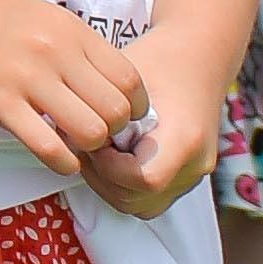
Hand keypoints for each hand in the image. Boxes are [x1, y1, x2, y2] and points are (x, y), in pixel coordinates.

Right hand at [0, 0, 149, 176]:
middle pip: (116, 111)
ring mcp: (26, 79)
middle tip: (95, 131)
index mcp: (70, 31)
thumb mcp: (45, 18)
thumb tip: (113, 91)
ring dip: (88, 147)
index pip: (130, 80)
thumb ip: (80, 50)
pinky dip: (63, 163)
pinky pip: (50, 149)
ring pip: (90, 133)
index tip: (119, 115)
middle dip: (113, 131)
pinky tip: (57, 156)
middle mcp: (54, 53)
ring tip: (73, 142)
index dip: (134, 107)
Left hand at [83, 37, 230, 216]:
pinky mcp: (186, 178)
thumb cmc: (159, 61)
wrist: (198, 58)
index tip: (92, 139)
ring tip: (96, 148)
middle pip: (137, 199)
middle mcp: (196, 164)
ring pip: (141, 206)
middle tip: (85, 143)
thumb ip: (99, 107)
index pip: (144, 178)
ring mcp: (194, 175)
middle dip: (101, 176)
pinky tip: (110, 156)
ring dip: (109, 184)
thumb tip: (64, 133)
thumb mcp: (125, 76)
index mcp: (185, 138)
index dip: (108, 166)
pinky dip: (124, 187)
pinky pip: (150, 200)